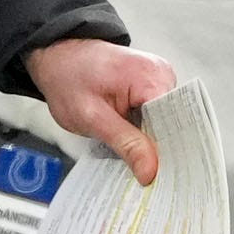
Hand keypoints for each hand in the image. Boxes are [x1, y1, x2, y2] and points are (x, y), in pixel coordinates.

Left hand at [23, 37, 176, 184]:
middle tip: (145, 176)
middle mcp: (162, 74)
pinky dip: (143, 129)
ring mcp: (158, 78)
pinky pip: (155, 114)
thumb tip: (151, 171)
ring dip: (149, 140)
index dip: (168, 151)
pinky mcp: (152, 85)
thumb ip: (125, 143)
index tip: (161, 177)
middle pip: (172, 123)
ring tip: (134, 156)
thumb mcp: (92, 117)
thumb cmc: (68, 79)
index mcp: (152, 77)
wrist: (58, 56)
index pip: (175, 122)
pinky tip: (131, 141)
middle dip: (158, 149)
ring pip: (163, 122)